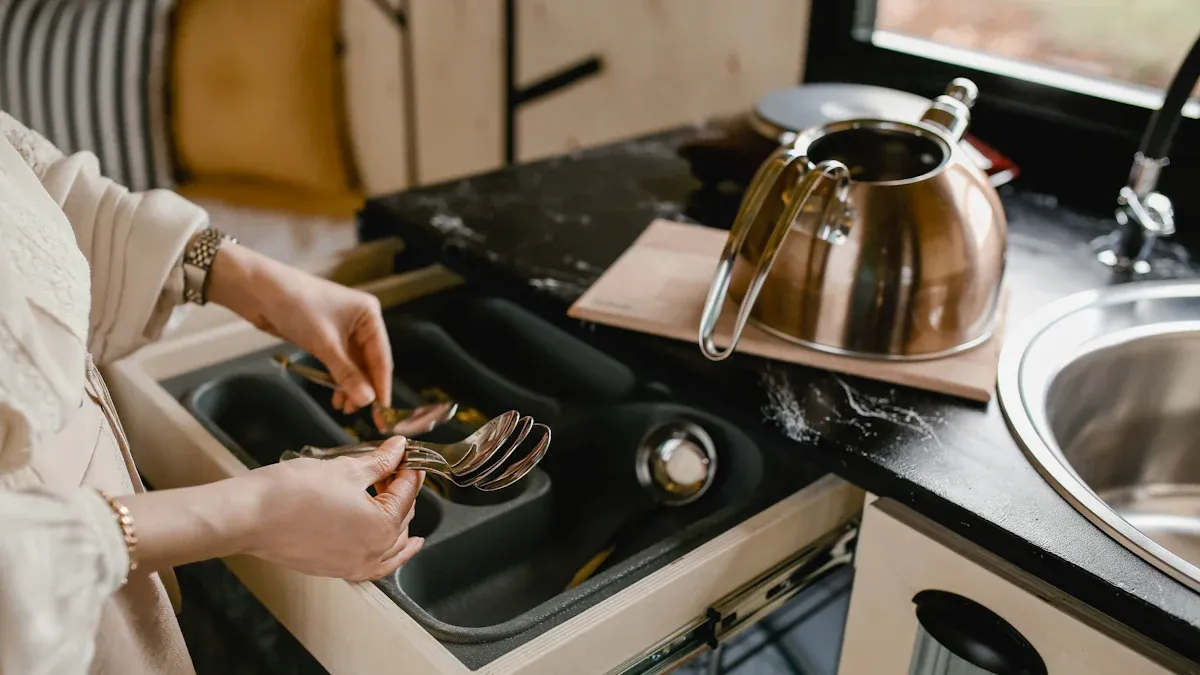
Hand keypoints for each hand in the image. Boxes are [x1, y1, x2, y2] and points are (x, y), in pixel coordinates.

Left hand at [207, 243, 392, 412]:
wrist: (259, 290)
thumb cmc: (297, 307)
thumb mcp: (325, 344)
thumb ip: (347, 374)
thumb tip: (367, 401)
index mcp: (370, 315)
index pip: (382, 357)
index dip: (382, 386)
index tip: (383, 412)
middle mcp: (361, 322)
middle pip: (369, 362)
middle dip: (365, 388)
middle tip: (365, 416)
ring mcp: (344, 329)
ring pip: (354, 365)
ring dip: (351, 387)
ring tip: (345, 409)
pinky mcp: (326, 336)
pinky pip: (339, 362)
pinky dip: (338, 379)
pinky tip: (336, 396)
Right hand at [243, 436, 424, 579]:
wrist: (249, 517)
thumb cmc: (292, 492)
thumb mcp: (346, 469)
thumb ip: (379, 461)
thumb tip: (398, 448)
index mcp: (382, 527)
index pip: (407, 493)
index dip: (409, 468)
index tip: (408, 454)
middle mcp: (373, 553)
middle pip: (402, 517)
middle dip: (400, 490)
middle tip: (391, 465)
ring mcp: (354, 566)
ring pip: (391, 543)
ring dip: (396, 518)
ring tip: (388, 494)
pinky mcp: (336, 570)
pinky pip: (374, 564)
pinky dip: (387, 553)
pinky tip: (394, 544)